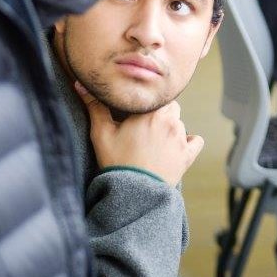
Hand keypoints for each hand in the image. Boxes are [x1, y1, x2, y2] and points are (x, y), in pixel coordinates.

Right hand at [76, 82, 203, 185]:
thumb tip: (81, 85)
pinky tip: (175, 146)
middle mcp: (170, 122)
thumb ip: (95, 106)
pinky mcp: (187, 155)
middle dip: (159, 113)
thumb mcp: (101, 133)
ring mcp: (181, 139)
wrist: (133, 192)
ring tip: (153, 140)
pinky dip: (188, 141)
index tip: (137, 110)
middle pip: (170, 107)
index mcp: (151, 112)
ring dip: (170, 127)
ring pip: (180, 123)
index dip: (147, 101)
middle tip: (143, 125)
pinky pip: (195, 141)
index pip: (156, 96)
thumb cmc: (116, 161)